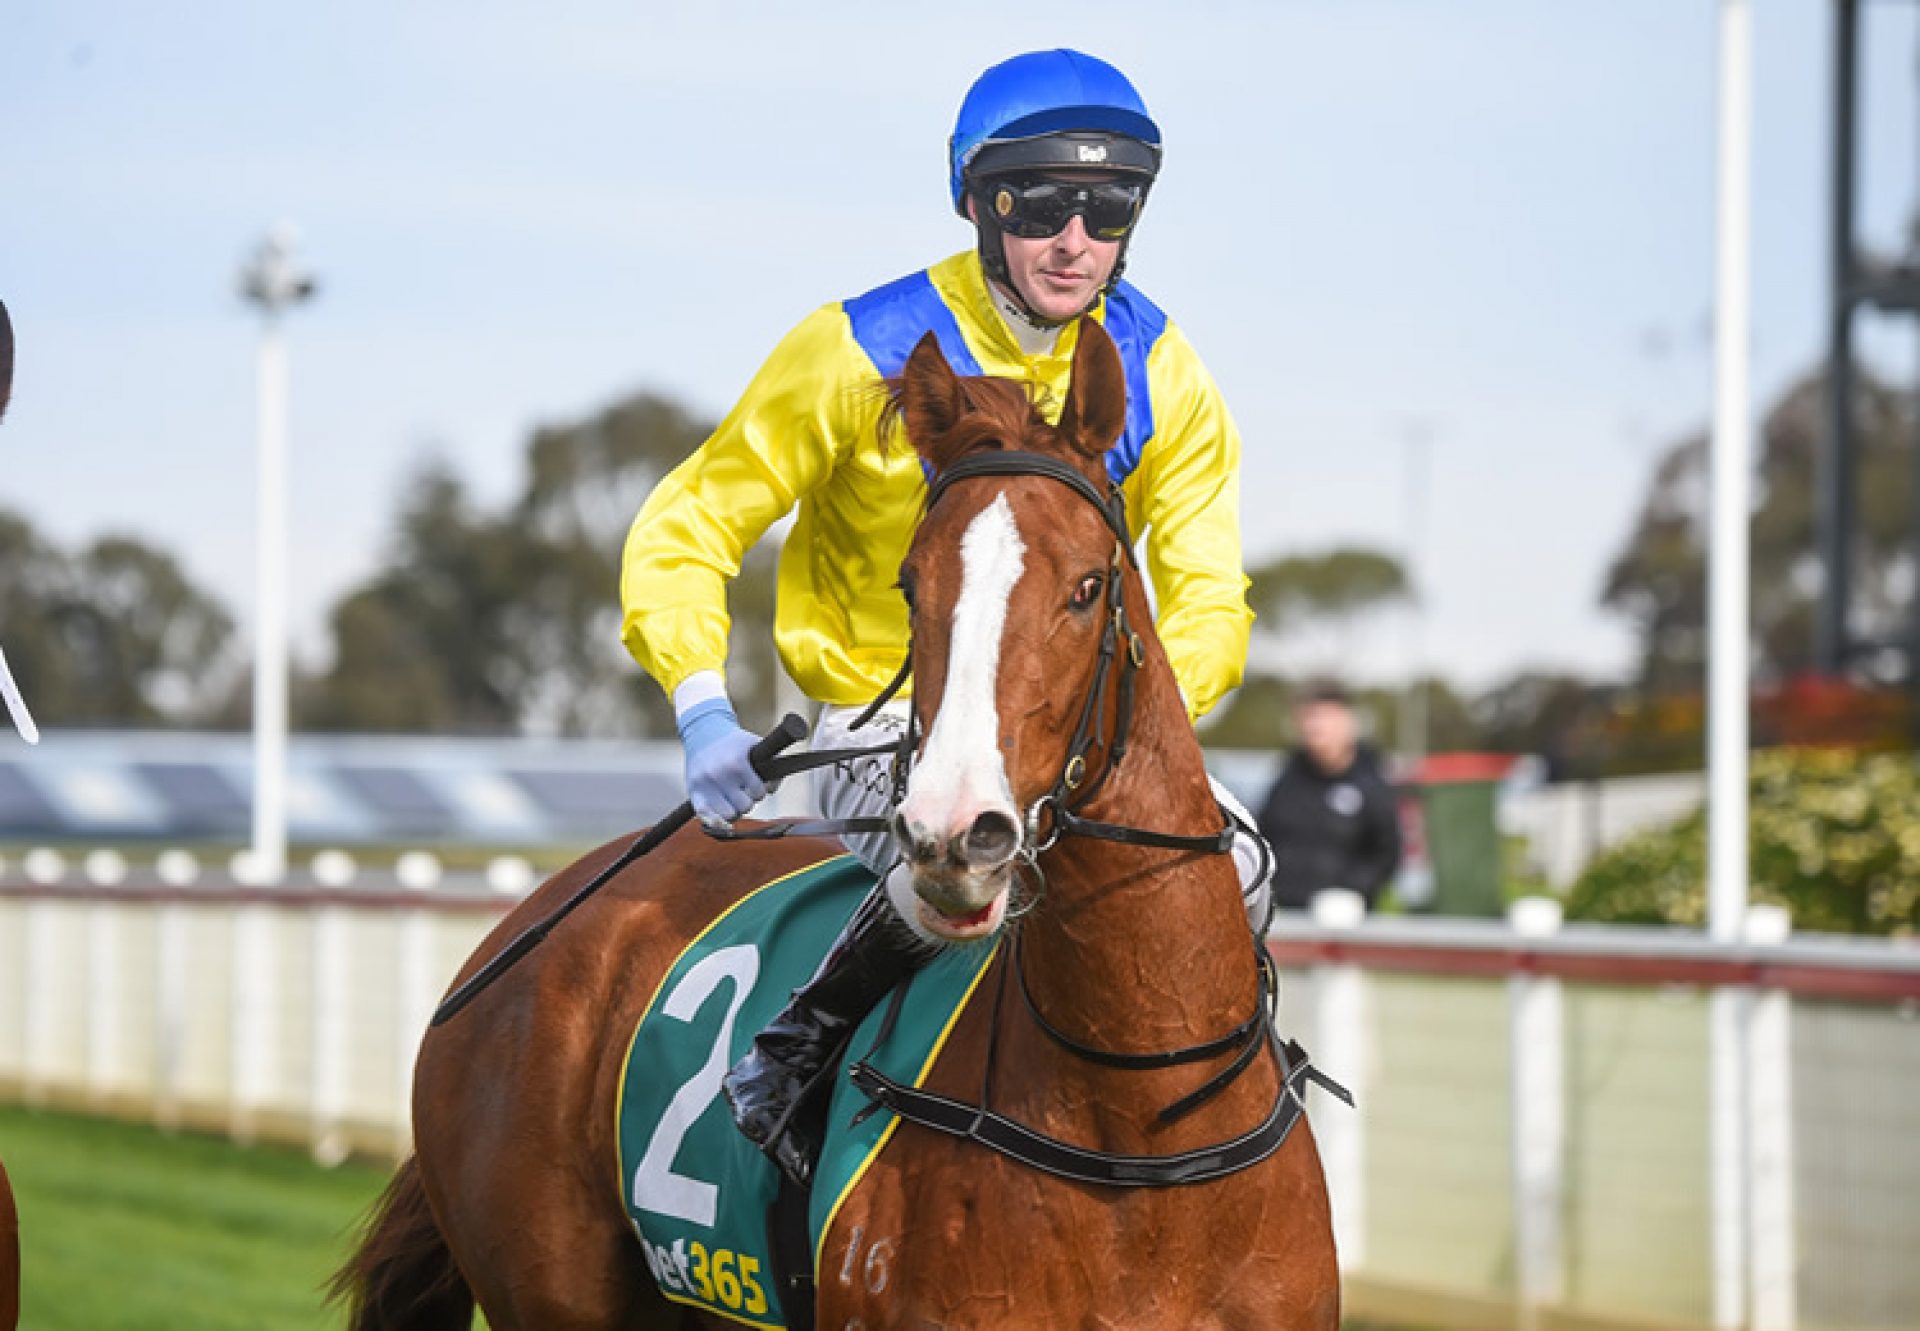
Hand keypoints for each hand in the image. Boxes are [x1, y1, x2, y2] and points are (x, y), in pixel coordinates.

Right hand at [678, 700, 767, 825]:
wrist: (703, 733)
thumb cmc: (734, 743)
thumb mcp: (755, 745)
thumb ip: (772, 764)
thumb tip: (772, 789)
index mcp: (737, 764)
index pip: (758, 792)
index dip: (760, 790)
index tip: (755, 785)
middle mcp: (719, 775)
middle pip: (745, 806)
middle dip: (747, 800)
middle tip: (743, 791)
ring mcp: (704, 785)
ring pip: (728, 815)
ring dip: (733, 809)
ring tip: (732, 799)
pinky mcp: (693, 792)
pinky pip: (706, 817)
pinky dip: (716, 820)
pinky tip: (721, 816)